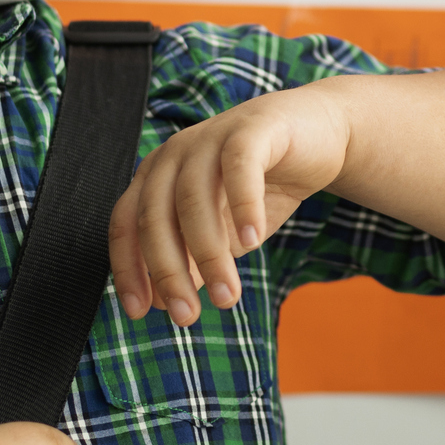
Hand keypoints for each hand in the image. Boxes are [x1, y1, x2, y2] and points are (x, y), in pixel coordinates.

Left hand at [109, 81, 354, 323]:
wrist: (318, 135)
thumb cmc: (263, 185)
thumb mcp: (224, 232)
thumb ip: (192, 260)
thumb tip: (161, 302)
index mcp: (158, 176)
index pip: (126, 224)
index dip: (129, 269)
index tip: (141, 312)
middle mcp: (175, 153)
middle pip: (155, 216)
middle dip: (168, 272)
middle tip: (187, 316)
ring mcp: (211, 136)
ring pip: (193, 198)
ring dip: (209, 253)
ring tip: (228, 295)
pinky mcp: (252, 128)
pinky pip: (239, 167)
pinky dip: (242, 206)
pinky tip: (253, 241)